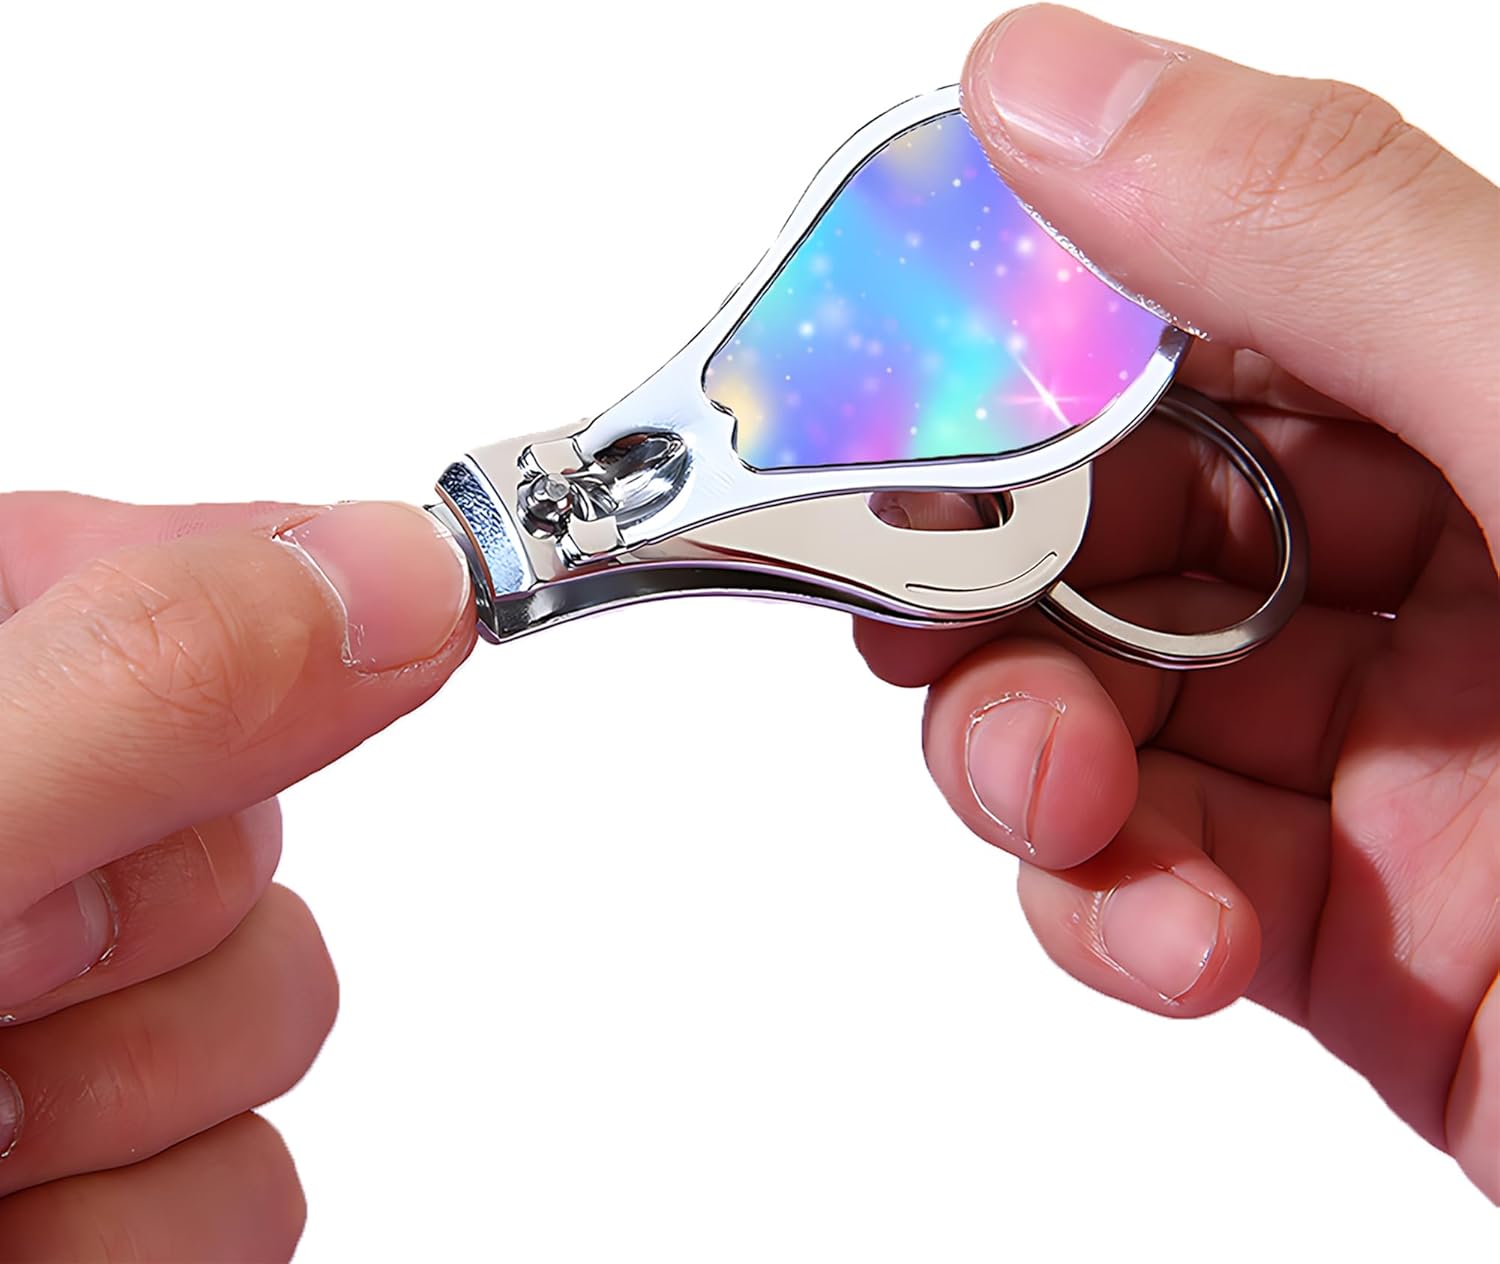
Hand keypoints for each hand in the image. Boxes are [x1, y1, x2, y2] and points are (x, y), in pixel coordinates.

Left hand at [0, 496, 472, 1259]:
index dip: (252, 609)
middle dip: (153, 913)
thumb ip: (142, 687)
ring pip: (280, 999)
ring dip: (153, 1094)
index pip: (152, 555)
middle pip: (250, 794)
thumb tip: (402, 566)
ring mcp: (59, 1016)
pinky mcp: (108, 1171)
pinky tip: (15, 1236)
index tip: (371, 637)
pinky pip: (256, 1175)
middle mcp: (14, 829)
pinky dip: (155, 1225)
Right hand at [858, 5, 1499, 1198]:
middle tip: (921, 608)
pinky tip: (1166, 939)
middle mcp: (1447, 562)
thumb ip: (1333, 245)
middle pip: (1112, 519)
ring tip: (1055, 799)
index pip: (1209, 302)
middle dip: (990, 567)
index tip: (885, 359)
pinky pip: (1147, 885)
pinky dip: (1105, 910)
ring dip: (1022, 752)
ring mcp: (1379, 758)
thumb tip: (1049, 83)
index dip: (1026, 319)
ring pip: (1093, 705)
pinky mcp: (1337, 935)